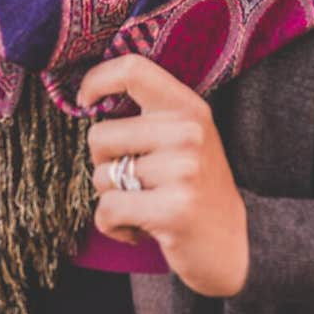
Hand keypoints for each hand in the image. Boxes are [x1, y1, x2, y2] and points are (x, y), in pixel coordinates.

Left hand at [79, 55, 249, 299]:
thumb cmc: (192, 187)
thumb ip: (149, 115)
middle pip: (100, 134)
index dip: (97, 80)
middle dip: (103, 163)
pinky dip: (112, 225)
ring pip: (101, 176)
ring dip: (111, 198)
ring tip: (142, 205)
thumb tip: (86, 97)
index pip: (132, 69)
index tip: (85, 102)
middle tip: (131, 180)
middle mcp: (188, 131)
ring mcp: (183, 170)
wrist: (228, 244)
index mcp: (188, 106)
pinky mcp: (173, 209)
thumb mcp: (183, 138)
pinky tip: (138, 229)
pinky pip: (107, 211)